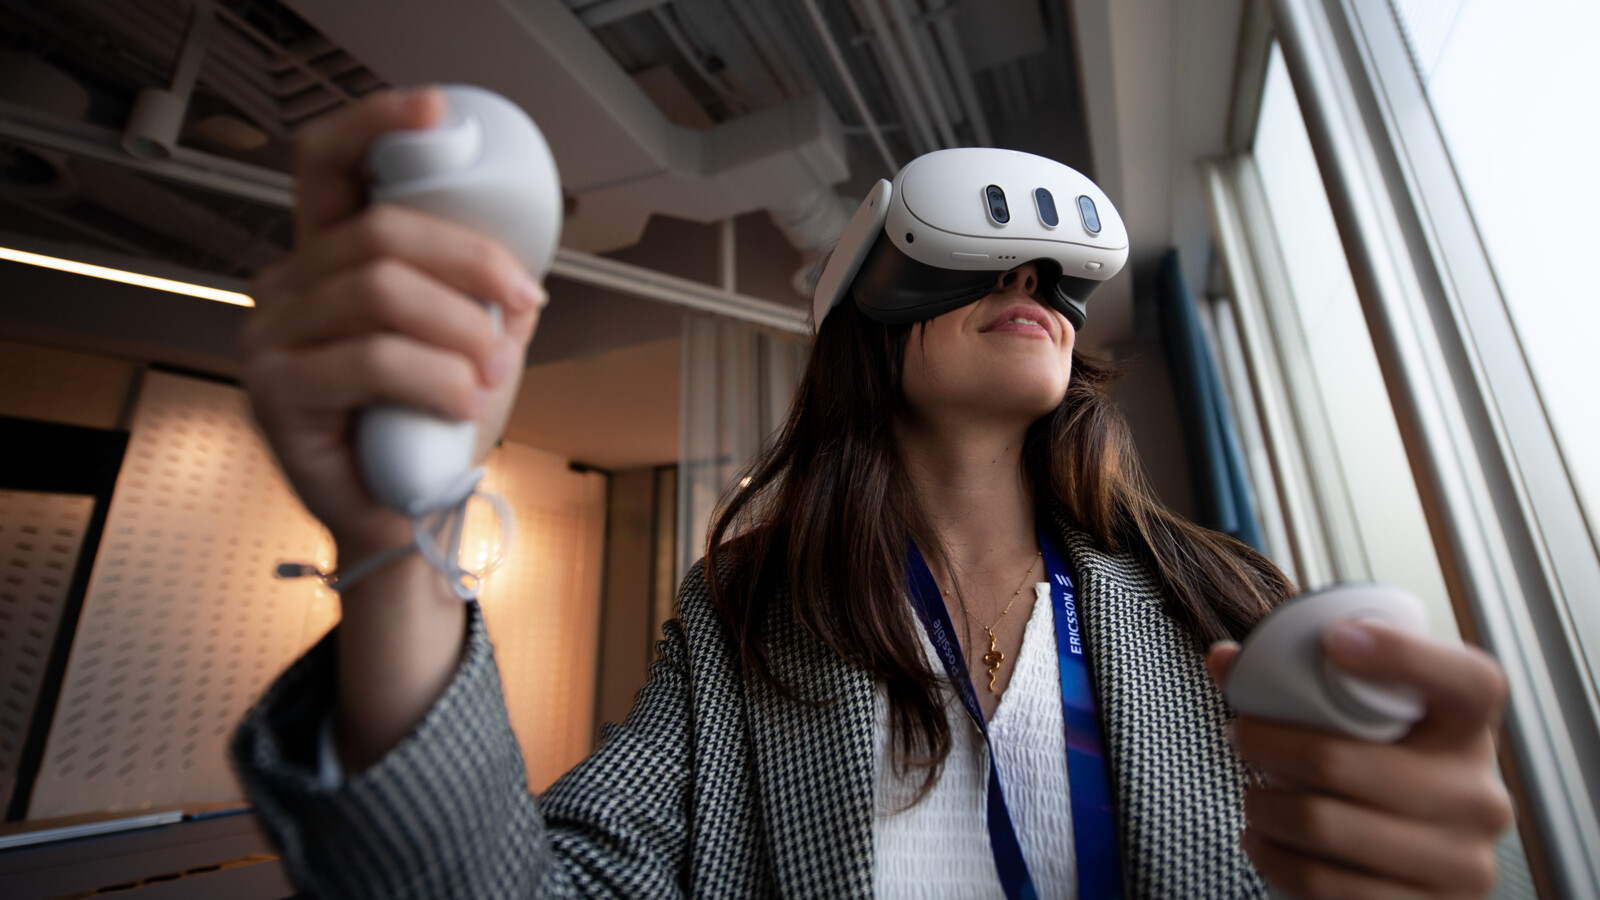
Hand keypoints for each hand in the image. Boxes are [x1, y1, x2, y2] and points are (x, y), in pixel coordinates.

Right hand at [240, 86, 545, 560]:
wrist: (402, 516)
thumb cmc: (425, 428)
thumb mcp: (467, 344)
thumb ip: (479, 295)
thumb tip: (521, 265)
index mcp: (328, 258)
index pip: (330, 165)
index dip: (377, 123)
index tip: (438, 112)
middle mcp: (288, 286)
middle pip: (379, 232)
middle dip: (470, 265)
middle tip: (519, 310)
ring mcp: (272, 335)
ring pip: (378, 292)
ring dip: (458, 331)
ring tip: (490, 374)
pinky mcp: (274, 389)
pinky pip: (369, 360)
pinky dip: (435, 379)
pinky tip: (461, 402)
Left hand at [1207, 622, 1513, 898]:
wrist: (1416, 866)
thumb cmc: (1382, 773)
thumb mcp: (1362, 723)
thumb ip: (1301, 681)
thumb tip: (1226, 660)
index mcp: (1470, 731)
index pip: (1469, 680)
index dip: (1404, 655)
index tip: (1335, 641)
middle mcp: (1478, 795)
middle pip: (1347, 761)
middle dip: (1271, 745)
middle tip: (1241, 735)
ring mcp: (1461, 860)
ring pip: (1325, 825)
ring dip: (1266, 808)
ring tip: (1252, 798)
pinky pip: (1326, 884)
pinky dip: (1276, 860)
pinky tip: (1264, 842)